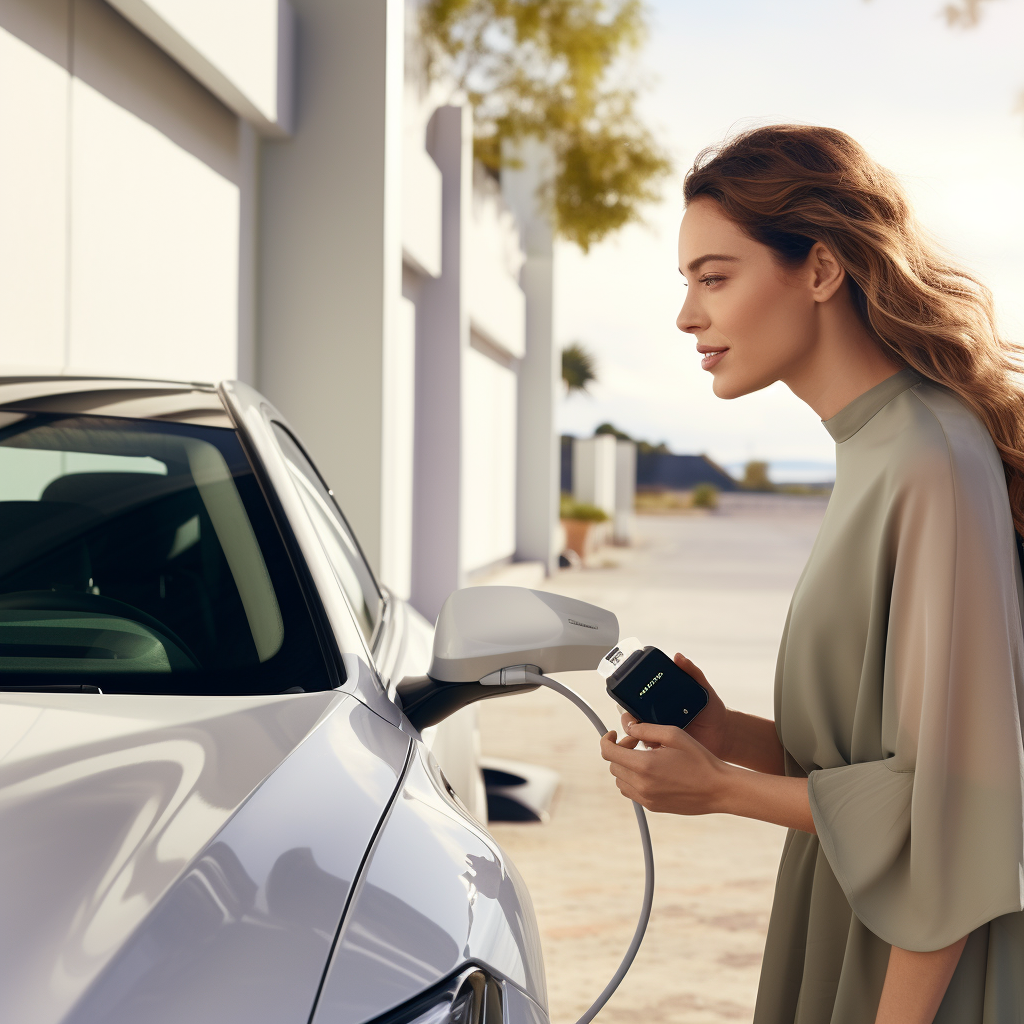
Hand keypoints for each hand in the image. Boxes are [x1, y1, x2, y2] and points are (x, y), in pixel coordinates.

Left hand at [600, 720, 732, 815]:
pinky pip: (631, 792)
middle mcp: (641, 785)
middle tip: (638, 743)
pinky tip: (652, 772)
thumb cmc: (699, 759)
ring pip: (620, 780)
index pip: (607, 752)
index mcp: (644, 765)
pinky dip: (634, 780)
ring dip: (626, 766)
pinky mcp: (652, 807)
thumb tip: (627, 726)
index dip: (606, 739)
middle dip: (620, 750)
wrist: (718, 789)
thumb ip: (645, 729)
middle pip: (613, 765)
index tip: (614, 733)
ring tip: (646, 758)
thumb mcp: (673, 735)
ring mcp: (646, 799)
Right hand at [615, 654, 733, 761]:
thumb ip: (692, 672)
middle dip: (628, 721)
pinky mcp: (666, 750)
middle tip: (635, 722)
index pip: (636, 700)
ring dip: (637, 736)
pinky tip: (657, 746)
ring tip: (647, 734)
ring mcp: (660, 735)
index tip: (628, 703)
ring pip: (638, 736)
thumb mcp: (702, 688)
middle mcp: (656, 718)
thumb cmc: (711, 710)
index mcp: (659, 703)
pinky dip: (650, 748)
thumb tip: (678, 657)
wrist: (723, 732)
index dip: (628, 701)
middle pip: (631, 719)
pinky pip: (652, 749)